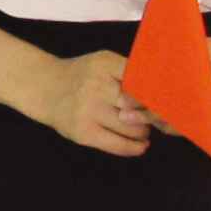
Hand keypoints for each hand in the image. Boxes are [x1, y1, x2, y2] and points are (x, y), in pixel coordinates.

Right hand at [23, 47, 156, 157]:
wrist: (45, 88)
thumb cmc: (82, 75)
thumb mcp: (103, 62)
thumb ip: (129, 72)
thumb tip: (162, 93)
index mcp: (104, 64)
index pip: (142, 81)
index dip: (157, 93)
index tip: (166, 99)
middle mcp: (96, 86)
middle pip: (139, 106)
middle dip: (152, 114)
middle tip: (155, 117)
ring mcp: (89, 111)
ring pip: (132, 127)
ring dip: (144, 131)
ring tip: (144, 130)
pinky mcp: (84, 132)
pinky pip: (117, 145)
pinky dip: (134, 147)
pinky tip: (141, 145)